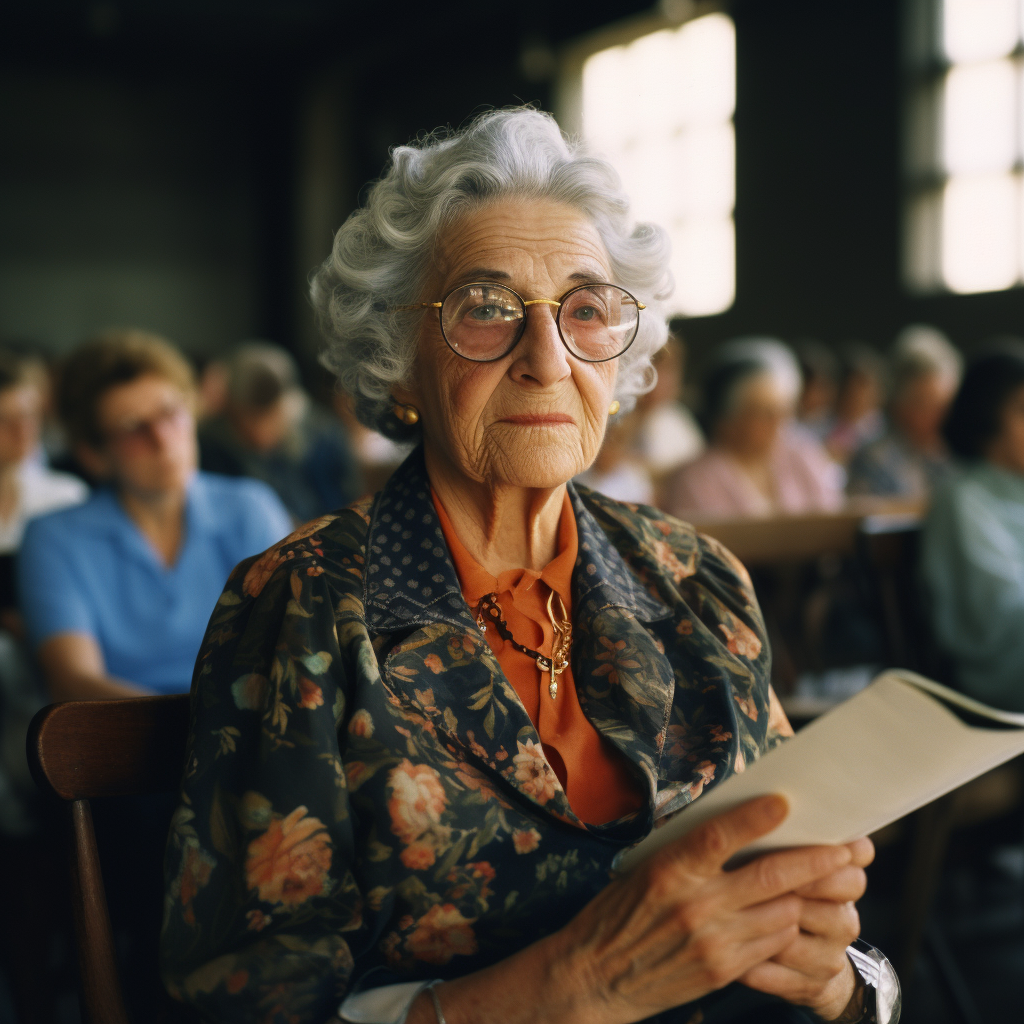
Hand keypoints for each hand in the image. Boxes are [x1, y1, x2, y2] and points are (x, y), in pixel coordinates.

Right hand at [545, 795, 858, 1023]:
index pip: (718, 837)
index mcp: (668, 870)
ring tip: (831, 880)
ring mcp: (712, 942)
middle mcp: (693, 905)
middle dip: (814, 861)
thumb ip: (689, 851)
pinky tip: (793, 912)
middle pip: (768, 877)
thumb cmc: (619, 912)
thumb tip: (737, 824)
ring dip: (808, 895)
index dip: (753, 818)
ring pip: (780, 912)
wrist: (596, 974)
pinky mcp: (723, 970)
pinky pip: (771, 944)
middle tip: (845, 848)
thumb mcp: (644, 867)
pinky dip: (787, 924)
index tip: (785, 802)